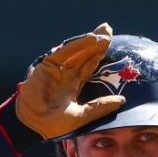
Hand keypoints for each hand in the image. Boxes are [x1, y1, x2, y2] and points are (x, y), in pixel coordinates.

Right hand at [14, 23, 126, 139]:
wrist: (35, 125)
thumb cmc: (56, 125)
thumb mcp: (83, 116)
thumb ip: (100, 107)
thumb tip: (122, 101)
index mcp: (73, 85)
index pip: (89, 66)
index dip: (99, 55)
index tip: (113, 45)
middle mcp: (65, 74)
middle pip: (84, 55)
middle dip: (96, 44)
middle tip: (110, 31)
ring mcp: (56, 69)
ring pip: (76, 51)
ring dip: (89, 42)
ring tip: (104, 33)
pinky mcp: (47, 66)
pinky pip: (64, 52)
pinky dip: (77, 44)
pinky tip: (91, 39)